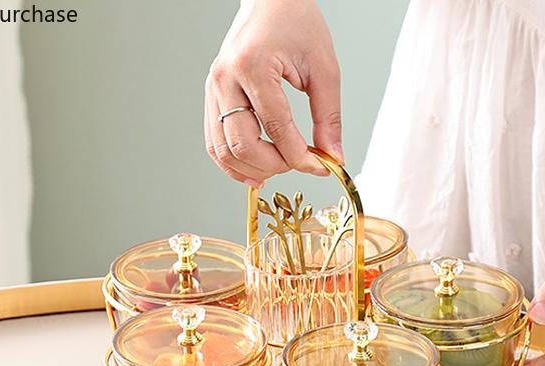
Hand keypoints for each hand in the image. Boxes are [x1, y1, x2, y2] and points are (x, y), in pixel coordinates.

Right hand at [204, 0, 342, 185]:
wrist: (269, 0)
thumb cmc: (295, 22)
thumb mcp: (323, 68)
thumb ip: (329, 116)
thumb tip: (333, 156)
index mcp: (253, 66)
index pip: (276, 128)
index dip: (299, 157)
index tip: (319, 167)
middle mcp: (226, 79)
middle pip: (243, 145)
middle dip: (274, 166)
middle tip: (298, 164)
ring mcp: (213, 89)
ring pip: (223, 150)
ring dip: (251, 170)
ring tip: (277, 170)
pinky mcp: (211, 98)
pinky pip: (214, 143)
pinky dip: (233, 163)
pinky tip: (254, 170)